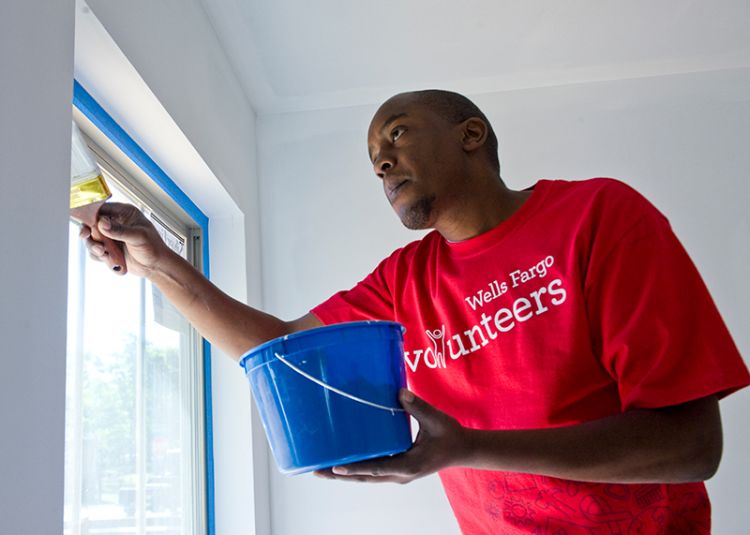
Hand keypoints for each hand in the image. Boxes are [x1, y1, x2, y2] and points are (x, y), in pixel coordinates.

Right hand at [80, 202, 168, 277]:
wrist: (156, 266)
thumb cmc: (153, 248)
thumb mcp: (138, 236)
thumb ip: (120, 230)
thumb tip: (102, 223)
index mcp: (124, 213)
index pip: (102, 208)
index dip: (91, 214)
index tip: (85, 222)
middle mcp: (115, 223)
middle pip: (92, 224)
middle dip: (89, 232)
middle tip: (86, 236)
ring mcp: (111, 236)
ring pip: (92, 238)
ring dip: (94, 246)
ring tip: (103, 252)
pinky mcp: (108, 249)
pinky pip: (96, 251)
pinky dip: (100, 256)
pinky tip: (110, 259)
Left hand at [314, 389, 470, 483]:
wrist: (463, 449)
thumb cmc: (451, 435)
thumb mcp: (436, 420)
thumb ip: (418, 407)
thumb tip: (399, 392)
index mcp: (409, 465)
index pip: (377, 468)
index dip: (356, 469)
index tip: (337, 468)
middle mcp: (399, 474)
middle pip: (365, 477)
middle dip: (340, 475)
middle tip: (316, 470)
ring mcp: (397, 474)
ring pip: (367, 477)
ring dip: (345, 475)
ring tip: (322, 469)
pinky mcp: (397, 469)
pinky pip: (373, 471)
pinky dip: (356, 469)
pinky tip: (343, 462)